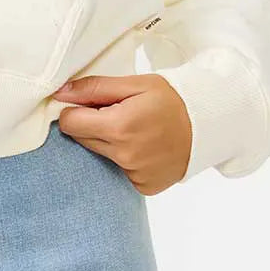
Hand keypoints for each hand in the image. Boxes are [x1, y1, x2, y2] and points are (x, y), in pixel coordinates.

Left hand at [51, 73, 191, 194]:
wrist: (208, 125)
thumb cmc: (171, 99)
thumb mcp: (134, 84)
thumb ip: (95, 88)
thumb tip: (61, 93)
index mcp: (119, 126)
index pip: (70, 124)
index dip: (75, 111)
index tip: (88, 105)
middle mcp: (125, 155)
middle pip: (83, 140)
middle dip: (91, 125)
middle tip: (116, 114)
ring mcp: (135, 174)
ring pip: (101, 156)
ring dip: (109, 143)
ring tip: (135, 130)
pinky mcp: (144, 186)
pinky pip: (120, 171)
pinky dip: (126, 159)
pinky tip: (144, 147)